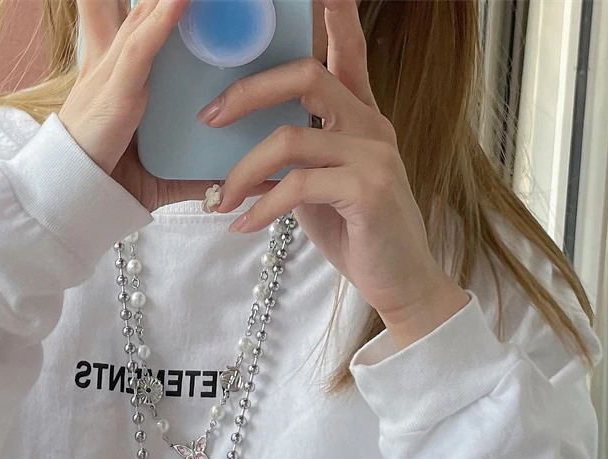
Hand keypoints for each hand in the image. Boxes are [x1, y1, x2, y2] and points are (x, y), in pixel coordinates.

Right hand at [60, 0, 213, 211]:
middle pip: (143, 4)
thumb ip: (193, 174)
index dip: (156, 3)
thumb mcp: (157, 173)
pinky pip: (141, 45)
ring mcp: (112, 71)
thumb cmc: (109, 184)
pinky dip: (162, 19)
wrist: (70, 200)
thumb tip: (228, 188)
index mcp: (118, 72)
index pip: (138, 18)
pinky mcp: (116, 89)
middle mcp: (113, 61)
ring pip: (145, 13)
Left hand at [204, 0, 468, 346]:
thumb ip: (297, 161)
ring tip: (219, 200)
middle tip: (208, 118)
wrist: (399, 284)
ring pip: (290, 138)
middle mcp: (372, 125)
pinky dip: (261, 206)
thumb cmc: (358, 235)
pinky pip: (297, 185)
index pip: (347, 53)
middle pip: (305, 76)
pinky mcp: (367, 189)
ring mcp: (373, 154)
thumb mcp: (322, 190)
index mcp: (362, 118)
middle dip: (248, 92)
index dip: (332, 16)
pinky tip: (243, 225)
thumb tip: (249, 156)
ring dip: (243, 171)